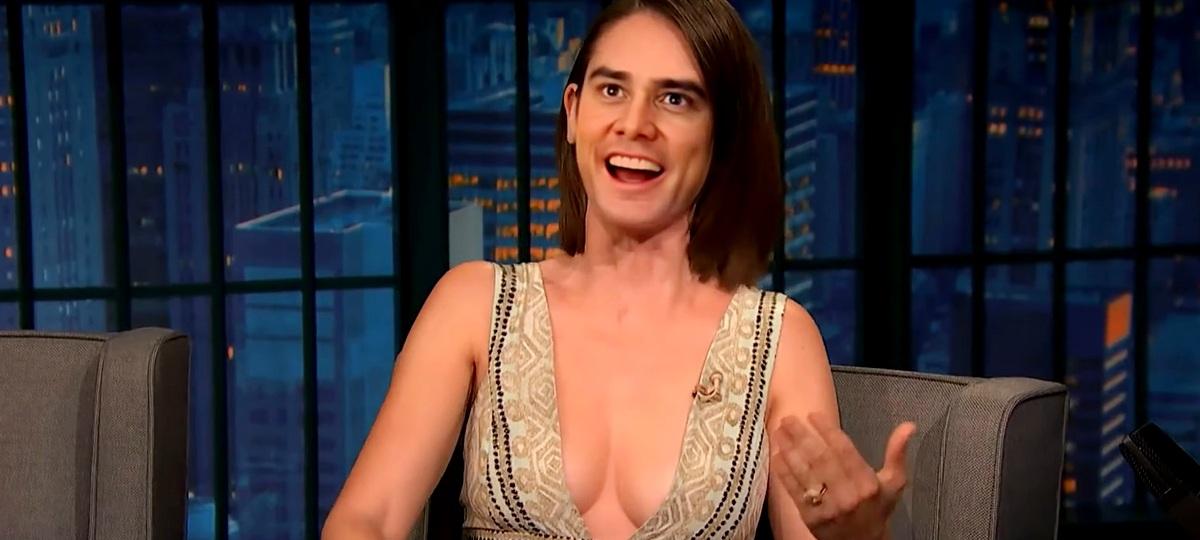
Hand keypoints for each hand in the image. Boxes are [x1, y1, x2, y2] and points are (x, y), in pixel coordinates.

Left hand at [770, 412, 916, 539]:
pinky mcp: (810, 517)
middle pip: (821, 459)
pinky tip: (776, 455)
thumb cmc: (877, 508)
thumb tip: (909, 425)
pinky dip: (784, 472)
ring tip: (779, 431)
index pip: (844, 451)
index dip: (828, 431)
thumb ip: (897, 453)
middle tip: (789, 419)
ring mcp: (827, 507)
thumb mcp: (894, 483)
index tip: (813, 415)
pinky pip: (794, 490)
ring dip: (789, 450)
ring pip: (805, 473)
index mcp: (867, 484)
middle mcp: (847, 495)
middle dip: (802, 436)